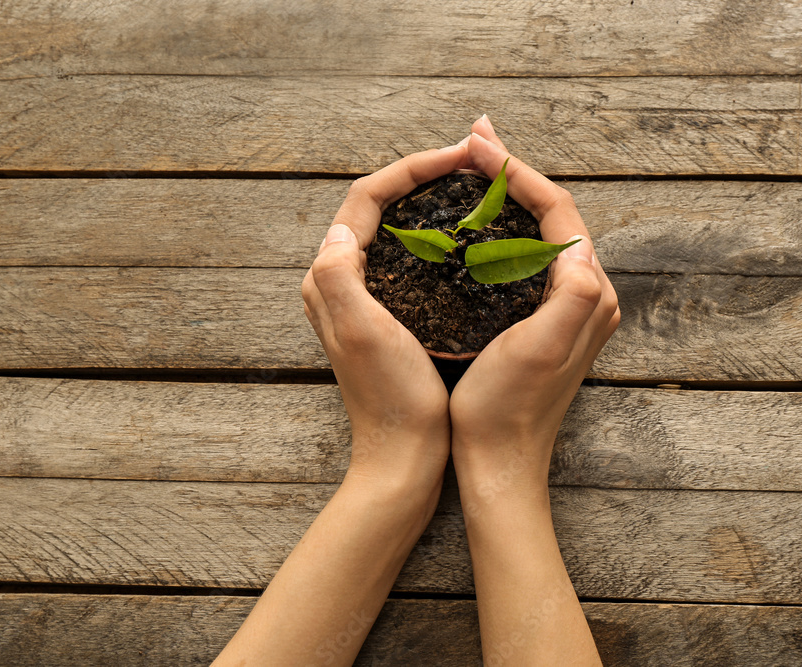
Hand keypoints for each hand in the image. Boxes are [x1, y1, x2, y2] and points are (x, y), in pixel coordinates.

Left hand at [302, 141, 471, 492]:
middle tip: (469, 163)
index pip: (365, 198)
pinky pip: (409, 256)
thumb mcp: (362, 333)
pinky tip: (467, 238)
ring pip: (395, 228)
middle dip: (421, 176)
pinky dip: (435, 235)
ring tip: (472, 188)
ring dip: (429, 201)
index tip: (457, 158)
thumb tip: (339, 226)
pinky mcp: (388, 314)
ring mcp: (364, 298)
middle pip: (378, 207)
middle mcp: (339, 282)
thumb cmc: (390, 399)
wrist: (404, 456)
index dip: (410, 169)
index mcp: (329, 278)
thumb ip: (337, 276)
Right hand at [450, 118, 620, 493]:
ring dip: (508, 197)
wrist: (500, 464)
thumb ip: (573, 294)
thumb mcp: (541, 349)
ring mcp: (565, 310)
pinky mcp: (543, 323)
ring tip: (472, 170)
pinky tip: (476, 225)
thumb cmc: (508, 411)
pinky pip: (527, 257)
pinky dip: (503, 229)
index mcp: (586, 293)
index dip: (516, 172)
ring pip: (539, 232)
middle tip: (474, 142)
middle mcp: (585, 296)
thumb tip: (578, 242)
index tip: (476, 147)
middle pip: (551, 214)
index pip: (558, 210)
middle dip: (512, 174)